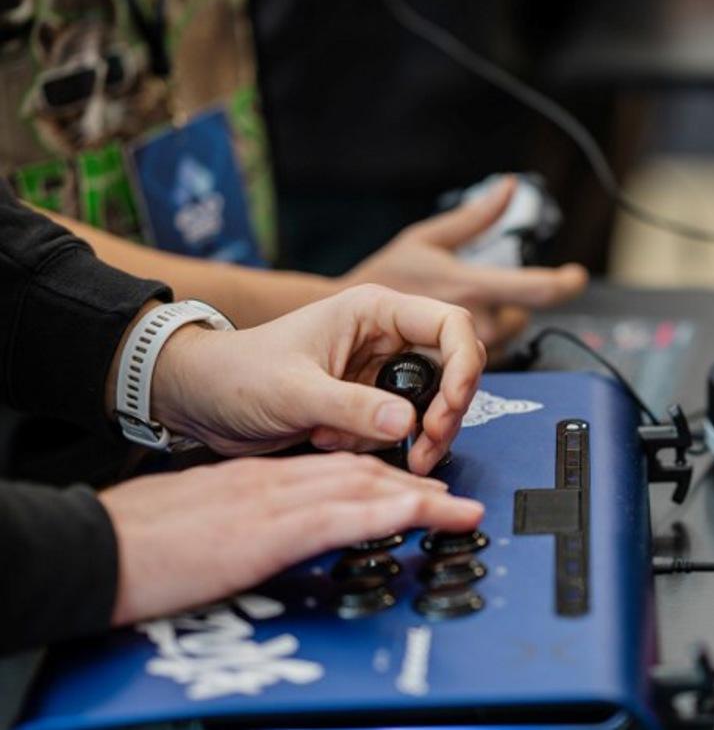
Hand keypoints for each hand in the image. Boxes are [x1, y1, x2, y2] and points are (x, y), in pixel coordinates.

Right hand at [98, 453, 482, 624]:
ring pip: (363, 487)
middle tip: (448, 495)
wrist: (96, 544)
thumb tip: (260, 533)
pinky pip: (343, 515)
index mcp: (257, 479)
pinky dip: (389, 512)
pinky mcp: (271, 530)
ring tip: (456, 507)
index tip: (407, 488)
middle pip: (359, 473)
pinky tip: (420, 514)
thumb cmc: (138, 538)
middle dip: (409, 485)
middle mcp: (274, 482)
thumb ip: (238, 518)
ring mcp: (275, 502)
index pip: (331, 469)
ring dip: (416, 497)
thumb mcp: (199, 519)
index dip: (377, 477)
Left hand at [151, 284, 484, 472]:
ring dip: (407, 435)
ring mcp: (381, 371)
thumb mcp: (295, 391)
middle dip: (443, 413)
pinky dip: (380, 444)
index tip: (448, 409)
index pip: (451, 325)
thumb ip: (353, 407)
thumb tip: (408, 423)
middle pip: (453, 370)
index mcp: (375, 312)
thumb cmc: (237, 375)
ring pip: (432, 404)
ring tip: (351, 444)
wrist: (202, 400)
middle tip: (425, 446)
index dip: (465, 366)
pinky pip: (402, 426)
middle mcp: (386, 338)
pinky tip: (335, 442)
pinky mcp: (371, 402)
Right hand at [344, 176, 587, 352]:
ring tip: (463, 311)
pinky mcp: (457, 372)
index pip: (537, 288)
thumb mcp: (426, 238)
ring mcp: (467, 350)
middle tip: (482, 292)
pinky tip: (454, 333)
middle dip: (513, 303)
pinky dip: (480, 343)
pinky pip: (486, 356)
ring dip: (496, 324)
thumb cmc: (382, 278)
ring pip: (507, 337)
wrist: (347, 325)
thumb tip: (508, 188)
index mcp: (471, 286)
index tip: (576, 275)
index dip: (564, 282)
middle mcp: (476, 322)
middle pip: (523, 316)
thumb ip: (474, 217)